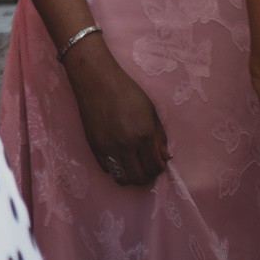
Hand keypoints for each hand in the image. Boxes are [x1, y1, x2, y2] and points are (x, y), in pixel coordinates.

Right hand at [64, 39, 170, 187]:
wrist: (97, 81)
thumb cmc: (127, 91)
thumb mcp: (151, 112)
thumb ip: (159, 137)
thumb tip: (165, 157)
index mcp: (143, 136)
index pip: (155, 167)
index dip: (159, 167)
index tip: (157, 160)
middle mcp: (126, 146)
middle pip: (140, 178)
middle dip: (147, 175)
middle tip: (146, 166)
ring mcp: (108, 148)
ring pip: (122, 179)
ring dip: (131, 176)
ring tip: (132, 165)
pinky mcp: (94, 147)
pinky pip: (107, 169)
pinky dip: (115, 168)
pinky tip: (118, 157)